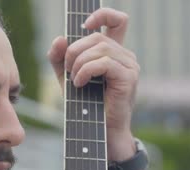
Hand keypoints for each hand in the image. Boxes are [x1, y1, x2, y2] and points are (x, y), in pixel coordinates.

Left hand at [48, 8, 138, 160]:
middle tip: (68, 70)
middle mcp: (125, 56)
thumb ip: (60, 59)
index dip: (101, 15)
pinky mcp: (128, 78)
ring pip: (99, 48)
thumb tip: (60, 39)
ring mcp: (130, 66)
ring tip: (74, 81)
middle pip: (97, 36)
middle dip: (75, 51)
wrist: (99, 134)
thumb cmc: (86, 107)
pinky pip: (103, 63)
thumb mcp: (67, 78)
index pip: (116, 20)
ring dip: (79, 63)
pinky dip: (86, 71)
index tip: (83, 25)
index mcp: (114, 52)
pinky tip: (79, 84)